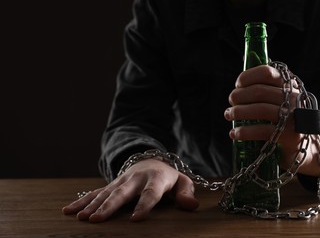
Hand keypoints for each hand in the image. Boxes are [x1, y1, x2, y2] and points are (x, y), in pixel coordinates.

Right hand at [62, 159, 198, 221]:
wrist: (152, 161)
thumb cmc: (169, 178)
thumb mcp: (182, 182)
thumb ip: (186, 193)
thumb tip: (191, 206)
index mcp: (156, 179)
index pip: (150, 194)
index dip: (144, 206)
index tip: (135, 220)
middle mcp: (136, 179)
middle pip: (122, 193)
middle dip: (109, 206)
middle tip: (97, 220)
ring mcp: (121, 181)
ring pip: (105, 193)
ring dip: (92, 205)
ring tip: (81, 218)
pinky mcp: (111, 184)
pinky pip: (95, 192)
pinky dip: (82, 201)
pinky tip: (68, 210)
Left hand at [224, 65, 319, 175]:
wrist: (306, 148)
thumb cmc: (285, 120)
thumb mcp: (280, 101)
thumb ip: (264, 90)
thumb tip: (238, 87)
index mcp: (290, 86)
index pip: (267, 73)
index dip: (248, 77)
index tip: (238, 85)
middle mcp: (294, 98)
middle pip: (260, 91)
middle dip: (239, 96)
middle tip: (231, 103)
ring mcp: (294, 116)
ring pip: (260, 110)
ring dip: (238, 112)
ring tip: (228, 115)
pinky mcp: (290, 135)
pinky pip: (262, 130)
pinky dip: (244, 132)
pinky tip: (235, 134)